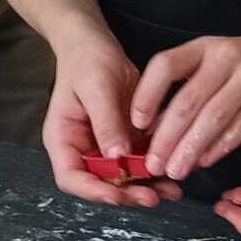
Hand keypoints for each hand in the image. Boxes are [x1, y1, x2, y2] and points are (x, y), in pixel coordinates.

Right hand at [41, 32, 182, 207]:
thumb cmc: (88, 60)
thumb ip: (106, 122)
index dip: (94, 192)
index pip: (71, 177)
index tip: (118, 195)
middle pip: (100, 184)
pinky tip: (176, 170)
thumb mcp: (96, 86)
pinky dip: (157, 169)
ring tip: (172, 190)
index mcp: (64, 139)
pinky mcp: (125, 140)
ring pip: (123, 178)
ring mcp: (104, 147)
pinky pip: (140, 161)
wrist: (95, 43)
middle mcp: (82, 149)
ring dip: (147, 186)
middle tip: (153, 197)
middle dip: (126, 194)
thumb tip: (116, 157)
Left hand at [130, 23, 240, 179]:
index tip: (136, 124)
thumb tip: (157, 128)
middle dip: (166, 137)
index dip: (147, 95)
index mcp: (205, 47)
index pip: (166, 65)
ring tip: (175, 171)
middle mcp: (227, 57)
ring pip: (214, 118)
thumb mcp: (219, 59)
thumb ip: (191, 86)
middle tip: (152, 164)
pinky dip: (221, 147)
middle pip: (188, 100)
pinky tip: (206, 162)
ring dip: (191, 149)